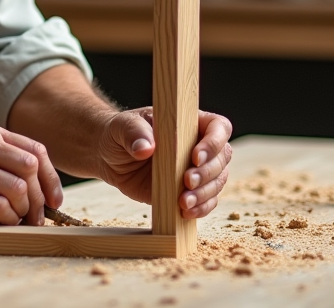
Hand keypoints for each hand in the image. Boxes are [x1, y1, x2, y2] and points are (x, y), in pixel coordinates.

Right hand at [0, 121, 62, 225]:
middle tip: (36, 217)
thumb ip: (2, 158)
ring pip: (19, 190)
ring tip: (15, 219)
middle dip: (40, 198)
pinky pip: (2, 208)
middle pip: (31, 168)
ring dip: (23, 211)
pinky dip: (7, 219)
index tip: (55, 199)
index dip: (51, 178)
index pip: (36, 150)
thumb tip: (40, 187)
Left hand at [95, 109, 232, 218]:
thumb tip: (146, 148)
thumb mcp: (121, 127)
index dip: (213, 142)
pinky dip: (201, 208)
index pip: (218, 127)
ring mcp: (196, 169)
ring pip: (218, 181)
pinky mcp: (189, 191)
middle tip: (186, 181)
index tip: (195, 157)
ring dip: (205, 193)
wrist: (111, 158)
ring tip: (182, 202)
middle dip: (207, 172)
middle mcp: (198, 144)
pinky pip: (207, 201)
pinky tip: (186, 212)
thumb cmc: (119, 134)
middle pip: (222, 157)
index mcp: (188, 122)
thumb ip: (134, 133)